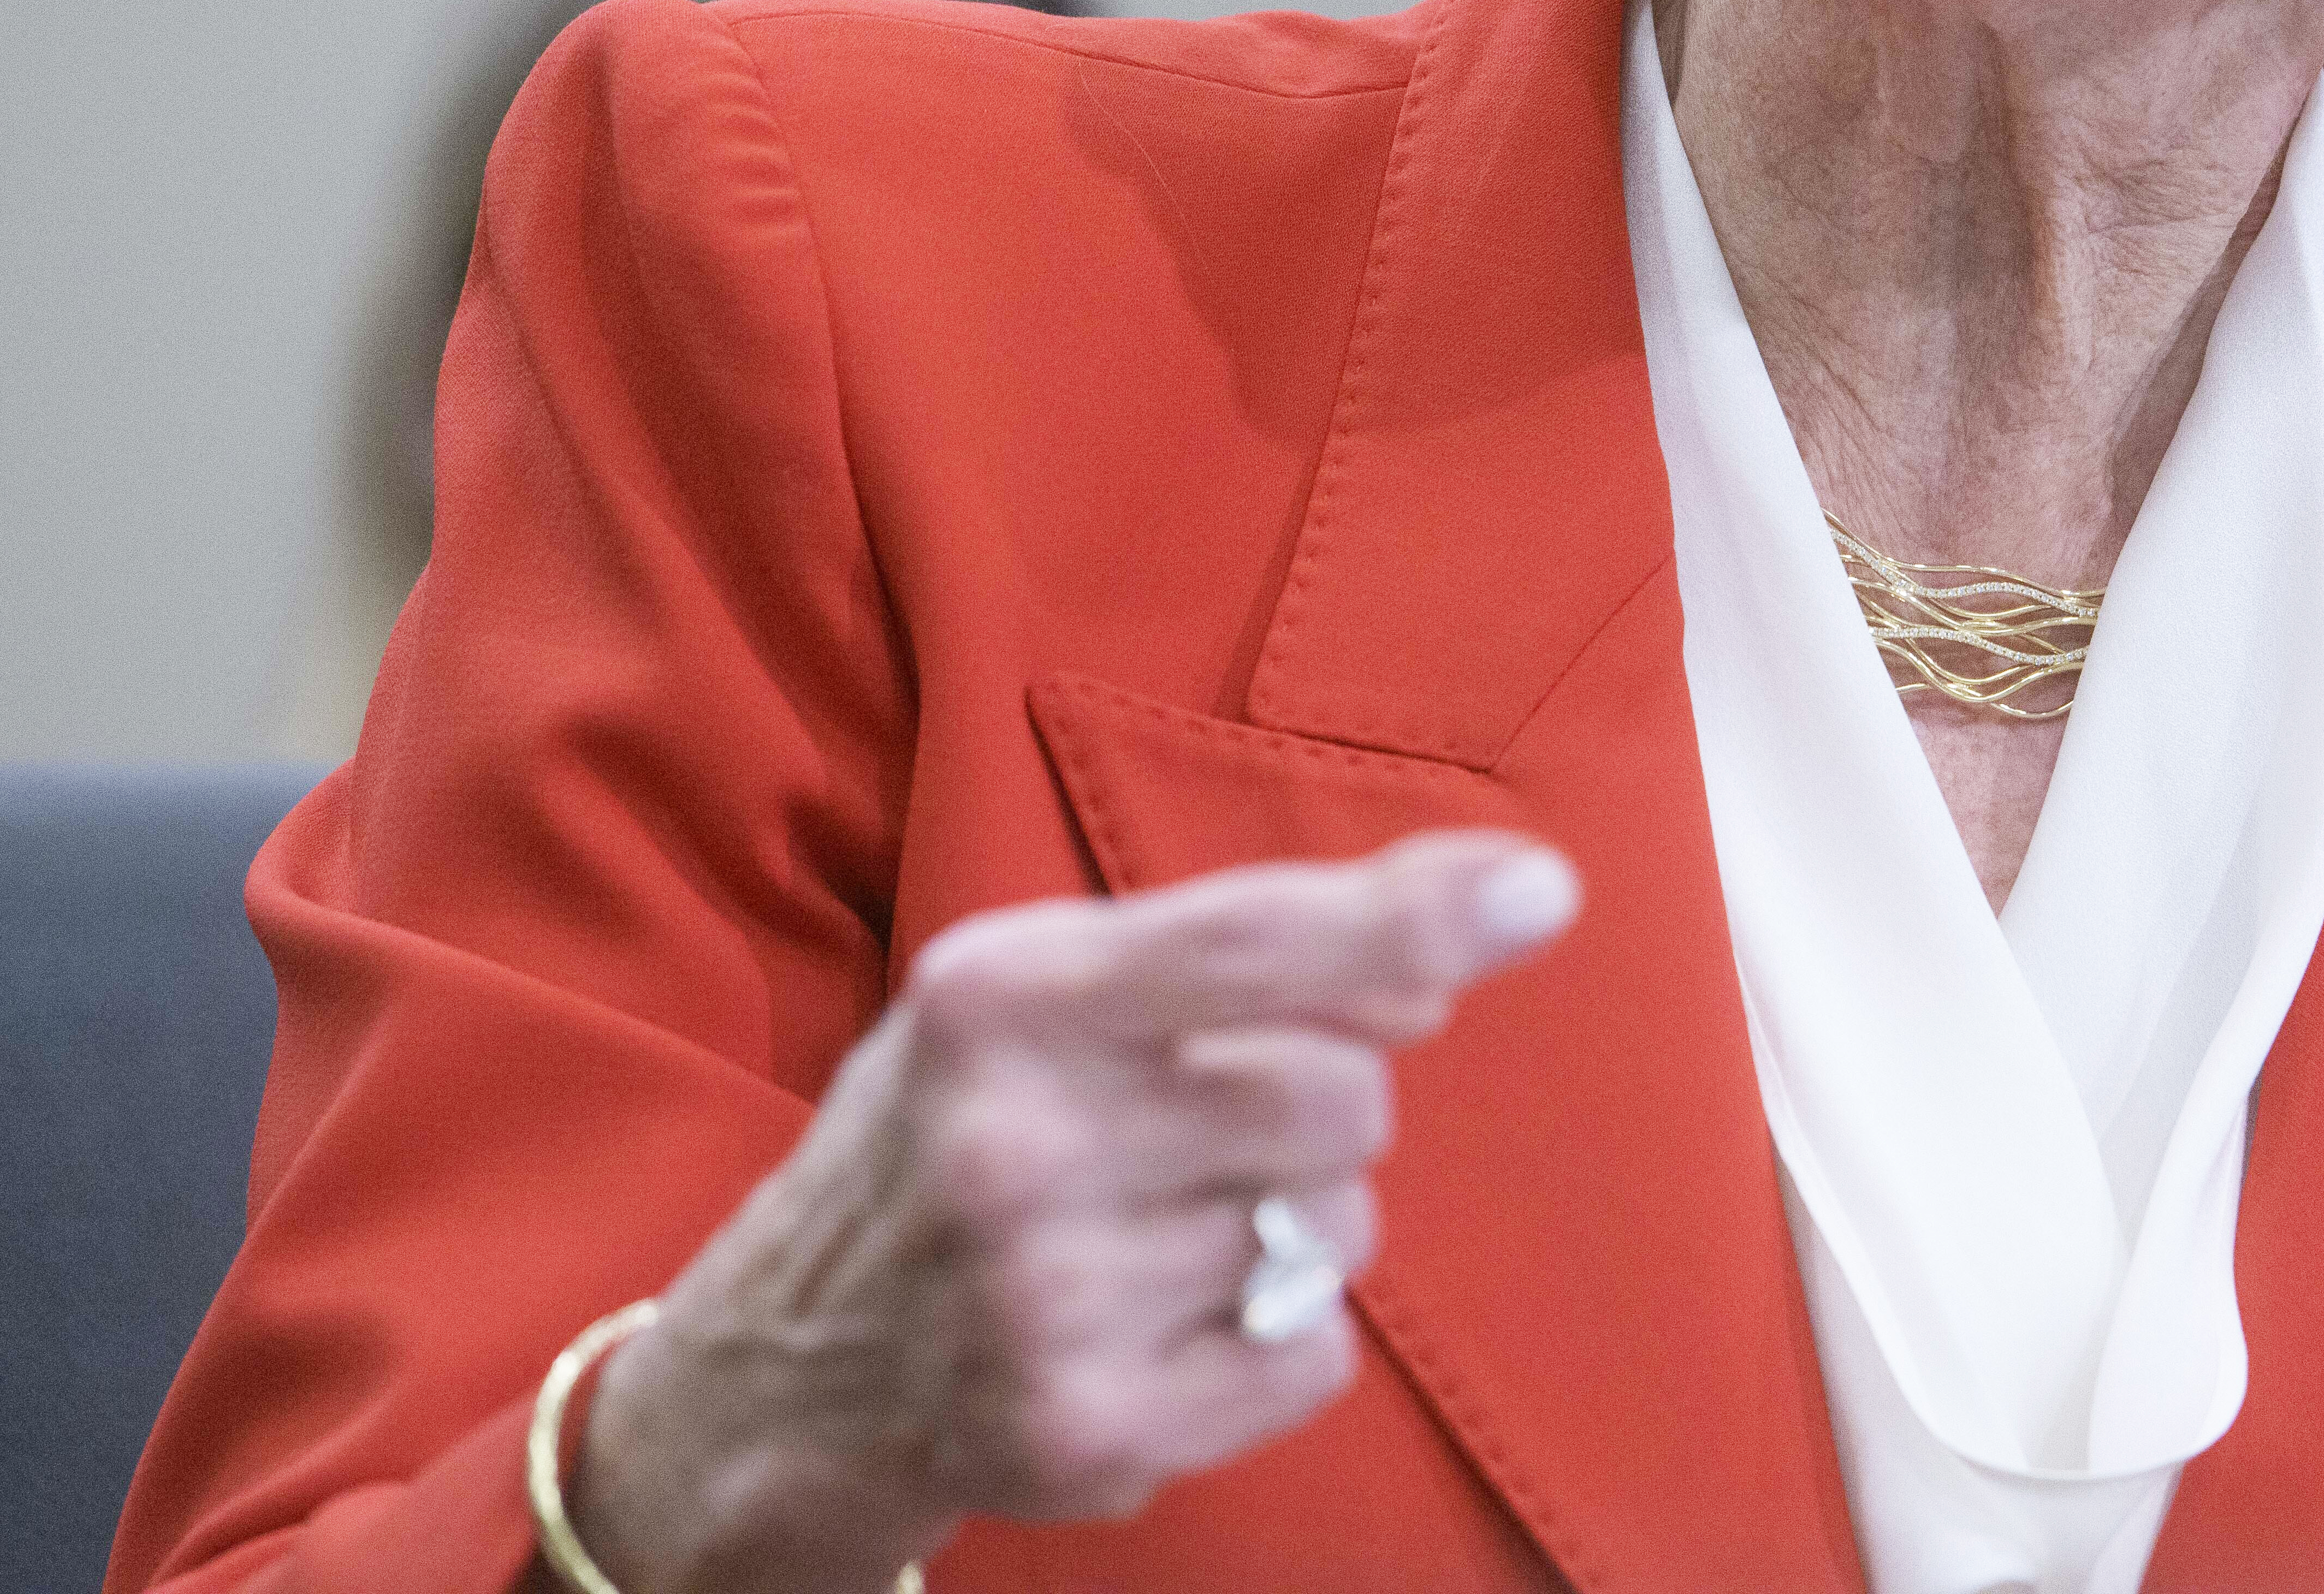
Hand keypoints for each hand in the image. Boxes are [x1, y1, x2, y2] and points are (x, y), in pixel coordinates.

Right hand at [567, 829, 1580, 1590]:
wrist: (784, 1369)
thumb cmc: (956, 1135)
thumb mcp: (1041, 992)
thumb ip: (1241, 949)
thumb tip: (1473, 922)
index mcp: (1002, 998)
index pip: (1252, 941)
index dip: (1412, 916)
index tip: (1539, 893)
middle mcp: (1016, 1143)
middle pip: (1342, 1098)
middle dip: (1323, 1109)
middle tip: (1209, 1132)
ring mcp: (1050, 1300)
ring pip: (1337, 1229)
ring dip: (1290, 1227)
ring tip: (1157, 1233)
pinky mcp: (1093, 1429)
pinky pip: (1316, 1354)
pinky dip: (1276, 1340)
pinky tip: (1163, 1325)